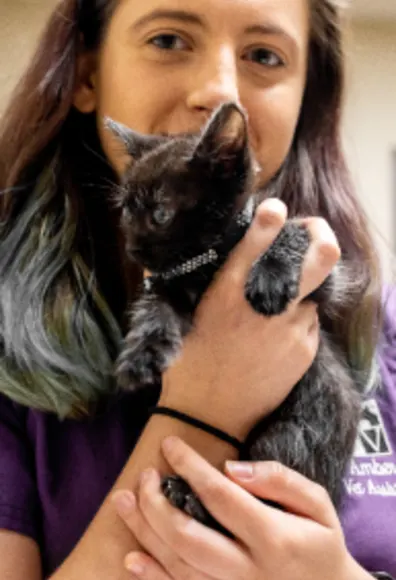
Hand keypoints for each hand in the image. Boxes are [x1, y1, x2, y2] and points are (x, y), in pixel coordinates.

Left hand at [112, 437, 370, 579]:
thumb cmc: (321, 544)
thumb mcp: (317, 505)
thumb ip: (279, 481)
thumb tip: (231, 468)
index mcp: (272, 538)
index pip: (219, 496)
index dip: (189, 467)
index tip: (170, 444)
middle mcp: (247, 570)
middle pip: (186, 534)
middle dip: (155, 502)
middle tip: (144, 475)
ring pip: (176, 564)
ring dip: (143, 532)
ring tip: (123, 501)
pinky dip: (152, 576)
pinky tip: (131, 558)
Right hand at [161, 198, 340, 439]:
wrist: (209, 414)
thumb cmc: (191, 360)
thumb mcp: (189, 312)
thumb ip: (210, 279)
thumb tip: (217, 253)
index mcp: (228, 292)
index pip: (256, 241)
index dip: (271, 220)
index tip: (277, 210)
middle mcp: (265, 305)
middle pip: (318, 259)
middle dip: (321, 236)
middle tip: (314, 230)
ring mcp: (291, 329)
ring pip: (309, 295)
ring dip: (298, 294)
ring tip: (274, 311)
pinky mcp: (304, 350)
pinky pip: (308, 323)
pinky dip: (296, 322)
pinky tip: (274, 338)